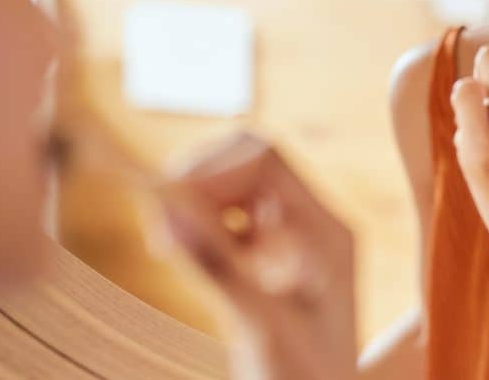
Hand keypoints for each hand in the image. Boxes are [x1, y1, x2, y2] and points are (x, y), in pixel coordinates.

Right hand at [161, 132, 356, 379]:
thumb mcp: (259, 327)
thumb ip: (215, 265)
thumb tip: (165, 204)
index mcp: (326, 233)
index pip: (266, 162)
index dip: (212, 172)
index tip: (170, 209)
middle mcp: (312, 229)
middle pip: (251, 163)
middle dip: (200, 182)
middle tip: (162, 227)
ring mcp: (291, 244)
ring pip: (237, 188)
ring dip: (197, 203)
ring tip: (166, 243)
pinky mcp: (268, 264)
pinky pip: (230, 219)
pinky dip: (199, 226)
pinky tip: (180, 252)